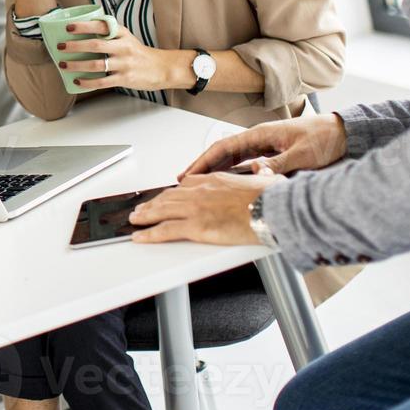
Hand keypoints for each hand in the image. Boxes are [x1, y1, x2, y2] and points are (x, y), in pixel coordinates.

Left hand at [55, 21, 179, 91]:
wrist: (161, 68)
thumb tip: (81, 28)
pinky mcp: (125, 79)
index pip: (101, 26)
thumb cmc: (138, 52)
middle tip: (60, 47)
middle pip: (95, 45)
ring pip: (96, 64)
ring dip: (76, 65)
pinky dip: (87, 82)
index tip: (68, 27)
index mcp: (122, 33)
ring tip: (63, 65)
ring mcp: (124, 63)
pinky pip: (102, 82)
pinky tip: (77, 81)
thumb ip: (108, 32)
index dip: (83, 26)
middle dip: (74, 46)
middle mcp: (123, 47)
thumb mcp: (125, 37)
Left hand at [128, 171, 281, 244]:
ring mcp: (195, 208)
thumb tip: (264, 173)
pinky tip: (140, 236)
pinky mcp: (196, 226)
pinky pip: (166, 230)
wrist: (274, 209)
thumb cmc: (273, 198)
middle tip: (142, 208)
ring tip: (135, 219)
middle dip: (153, 203)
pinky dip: (150, 234)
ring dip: (145, 215)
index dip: (173, 192)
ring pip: (161, 211)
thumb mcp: (265, 180)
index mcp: (214, 180)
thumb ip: (259, 176)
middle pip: (169, 197)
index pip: (186, 185)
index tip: (167, 195)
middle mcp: (200, 191)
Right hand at [180, 113, 347, 178]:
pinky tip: (225, 181)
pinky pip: (245, 164)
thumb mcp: (302, 154)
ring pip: (232, 159)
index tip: (188, 174)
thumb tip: (256, 171)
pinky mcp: (272, 154)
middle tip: (184, 182)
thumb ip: (278, 164)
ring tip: (198, 184)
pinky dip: (231, 172)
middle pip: (222, 154)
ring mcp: (264, 147)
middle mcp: (259, 139)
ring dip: (214, 171)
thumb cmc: (325, 138)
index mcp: (261, 134)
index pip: (223, 148)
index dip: (203, 161)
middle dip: (202, 167)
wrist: (345, 133)